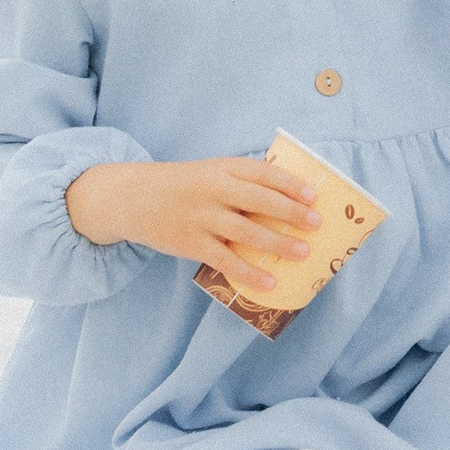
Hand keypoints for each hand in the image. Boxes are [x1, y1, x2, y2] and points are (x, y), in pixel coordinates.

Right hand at [65, 152, 316, 275]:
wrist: (133, 197)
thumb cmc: (184, 185)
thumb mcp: (212, 171)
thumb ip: (244, 181)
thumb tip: (289, 200)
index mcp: (223, 168)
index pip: (263, 172)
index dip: (290, 184)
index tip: (314, 195)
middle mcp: (214, 190)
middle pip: (259, 201)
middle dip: (291, 213)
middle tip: (317, 224)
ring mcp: (201, 218)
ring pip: (246, 232)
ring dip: (278, 243)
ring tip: (304, 253)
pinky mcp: (191, 244)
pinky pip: (225, 261)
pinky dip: (249, 273)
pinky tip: (269, 282)